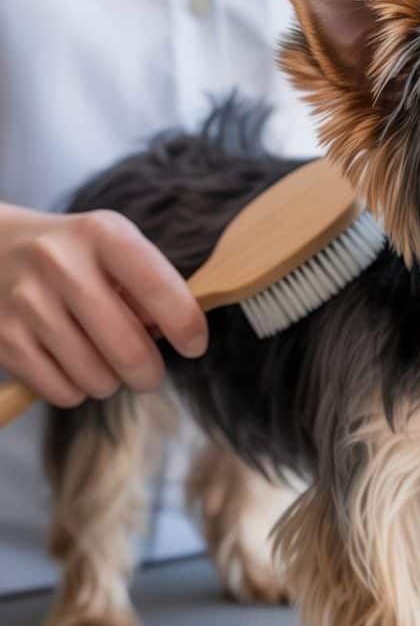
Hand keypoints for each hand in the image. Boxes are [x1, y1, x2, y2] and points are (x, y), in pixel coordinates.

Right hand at [0, 205, 207, 406]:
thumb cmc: (75, 256)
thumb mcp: (113, 248)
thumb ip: (150, 285)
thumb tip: (175, 334)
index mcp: (101, 234)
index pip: (157, 287)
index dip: (185, 325)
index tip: (194, 345)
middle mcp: (60, 263)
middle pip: (128, 349)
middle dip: (149, 373)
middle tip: (148, 374)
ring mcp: (27, 301)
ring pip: (96, 377)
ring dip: (111, 382)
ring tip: (103, 362)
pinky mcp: (4, 336)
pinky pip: (62, 392)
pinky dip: (76, 391)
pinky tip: (71, 366)